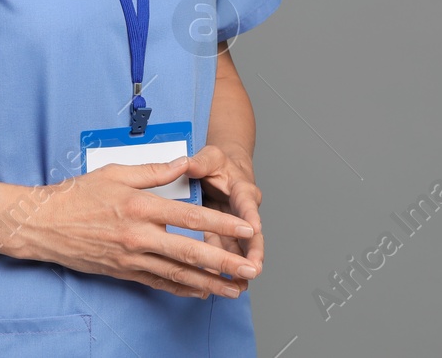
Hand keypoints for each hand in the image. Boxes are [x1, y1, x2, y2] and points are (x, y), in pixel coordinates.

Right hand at [6, 156, 261, 299]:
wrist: (43, 224)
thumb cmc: (77, 195)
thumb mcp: (115, 172)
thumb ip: (154, 170)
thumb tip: (184, 162)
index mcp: (139, 206)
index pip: (189, 217)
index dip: (221, 224)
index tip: (245, 229)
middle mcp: (138, 235)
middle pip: (190, 252)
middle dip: (224, 262)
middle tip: (249, 269)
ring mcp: (131, 258)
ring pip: (177, 274)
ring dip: (210, 283)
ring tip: (235, 289)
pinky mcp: (123, 271)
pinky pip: (159, 284)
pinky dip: (182, 289)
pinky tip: (202, 292)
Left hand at [190, 144, 263, 286]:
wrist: (223, 171)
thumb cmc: (218, 164)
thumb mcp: (210, 157)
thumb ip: (200, 162)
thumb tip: (187, 163)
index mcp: (242, 190)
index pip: (247, 203)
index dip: (250, 216)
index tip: (255, 229)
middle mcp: (242, 211)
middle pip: (251, 234)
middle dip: (253, 252)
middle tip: (253, 269)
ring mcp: (233, 226)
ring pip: (239, 248)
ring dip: (239, 266)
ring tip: (238, 284)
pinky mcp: (222, 235)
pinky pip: (223, 252)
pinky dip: (222, 267)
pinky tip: (217, 283)